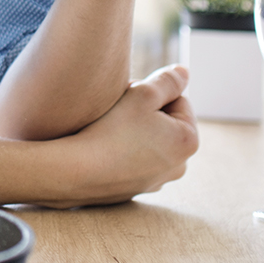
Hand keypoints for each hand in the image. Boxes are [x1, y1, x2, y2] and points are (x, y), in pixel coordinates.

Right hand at [32, 65, 197, 208]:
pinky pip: (133, 159)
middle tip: (119, 112)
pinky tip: (104, 148)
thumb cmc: (111, 130)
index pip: (178, 99)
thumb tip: (184, 73)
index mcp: (188, 142)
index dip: (152, 93)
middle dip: (145, 112)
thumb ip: (169, 80)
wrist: (75, 171)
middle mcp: (178, 166)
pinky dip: (123, 151)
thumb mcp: (143, 93)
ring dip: (134, 130)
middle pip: (165, 122)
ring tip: (109, 130)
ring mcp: (157, 181)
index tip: (131, 99)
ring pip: (149, 140)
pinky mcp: (135, 189)